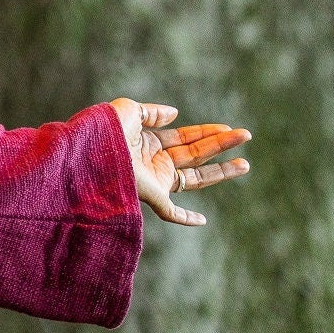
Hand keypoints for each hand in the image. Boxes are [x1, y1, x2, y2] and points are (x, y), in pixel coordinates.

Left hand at [111, 99, 249, 226]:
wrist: (88, 149)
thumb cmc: (103, 128)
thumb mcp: (129, 111)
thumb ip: (152, 112)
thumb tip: (175, 114)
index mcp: (148, 143)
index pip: (184, 138)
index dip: (206, 132)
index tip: (227, 128)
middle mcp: (154, 163)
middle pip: (196, 154)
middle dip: (221, 145)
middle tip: (246, 135)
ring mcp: (155, 181)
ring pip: (195, 178)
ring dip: (221, 172)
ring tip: (245, 164)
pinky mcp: (152, 196)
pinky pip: (171, 213)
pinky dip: (186, 218)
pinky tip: (202, 221)